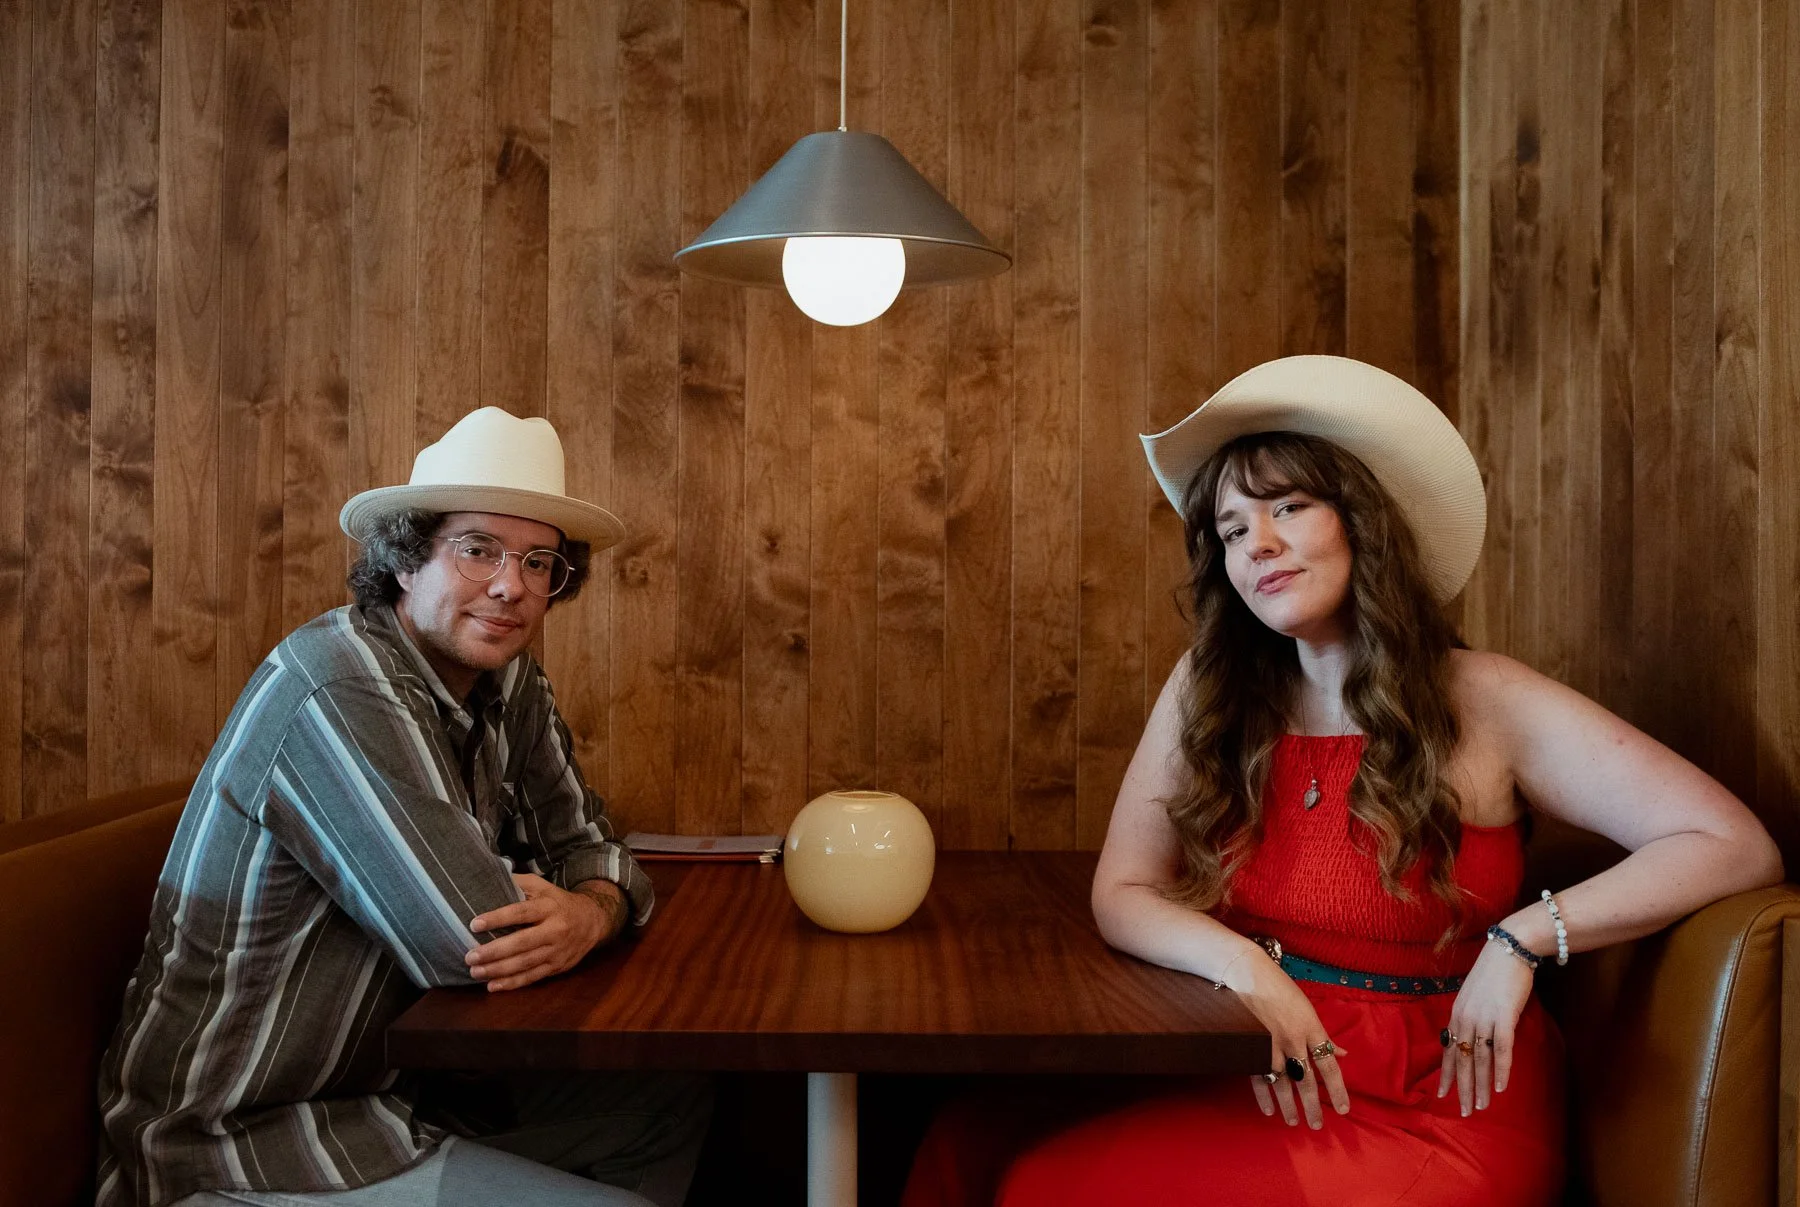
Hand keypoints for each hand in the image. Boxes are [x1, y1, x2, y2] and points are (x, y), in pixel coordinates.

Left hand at [466, 873, 625, 991]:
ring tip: (475, 972)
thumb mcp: (543, 886)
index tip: (474, 924)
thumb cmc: (558, 902)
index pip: (521, 912)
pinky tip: (493, 986)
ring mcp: (557, 950)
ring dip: (498, 970)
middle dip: (494, 951)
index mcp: (549, 907)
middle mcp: (555, 929)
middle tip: (470, 956)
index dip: (498, 919)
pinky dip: (512, 983)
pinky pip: (533, 977)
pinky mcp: (557, 966)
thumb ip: (518, 883)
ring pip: (525, 963)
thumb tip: (488, 877)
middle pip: (522, 943)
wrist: (592, 921)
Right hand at [1221, 945, 1351, 1128]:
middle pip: (1306, 1080)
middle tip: (1316, 1125)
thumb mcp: (1308, 1009)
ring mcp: (1270, 1045)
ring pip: (1282, 1083)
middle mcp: (1293, 1040)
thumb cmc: (1281, 989)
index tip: (1344, 1109)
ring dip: (1289, 1106)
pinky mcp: (1252, 1046)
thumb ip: (1323, 1035)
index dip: (1338, 1089)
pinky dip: (1264, 1095)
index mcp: (1311, 1029)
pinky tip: (1269, 1109)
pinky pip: (1258, 1076)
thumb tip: (1341, 1053)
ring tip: (1294, 1121)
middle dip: (1312, 1105)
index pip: (1329, 1066)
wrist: (1248, 974)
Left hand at [1436, 939, 1533, 1114]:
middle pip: (1463, 1060)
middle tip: (1464, 1112)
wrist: (1508, 949)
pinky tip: (1501, 1088)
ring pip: (1480, 1060)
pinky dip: (1501, 1070)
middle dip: (1463, 1088)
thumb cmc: (1494, 972)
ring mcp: (1484, 1018)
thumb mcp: (1474, 996)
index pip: (1449, 1050)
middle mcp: (1465, 1018)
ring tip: (1481, 1107)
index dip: (1447, 1074)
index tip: (1443, 1095)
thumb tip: (1474, 1036)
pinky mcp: (1504, 1017)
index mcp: (1456, 1014)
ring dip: (1481, 1086)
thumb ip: (1471, 1016)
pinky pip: (1501, 1049)